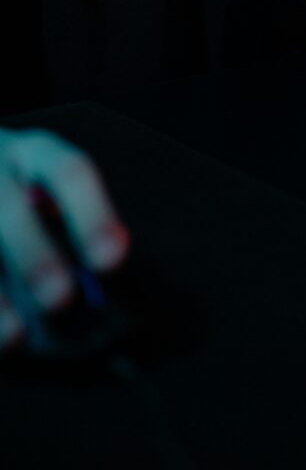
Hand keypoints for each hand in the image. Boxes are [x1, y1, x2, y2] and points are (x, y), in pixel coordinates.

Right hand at [0, 127, 128, 348]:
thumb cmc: (23, 192)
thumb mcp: (44, 190)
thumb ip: (68, 225)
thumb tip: (98, 281)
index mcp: (35, 153)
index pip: (68, 173)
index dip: (91, 214)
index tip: (111, 259)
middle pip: (9, 208)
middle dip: (34, 256)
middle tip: (60, 299)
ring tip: (16, 336)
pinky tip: (1, 337)